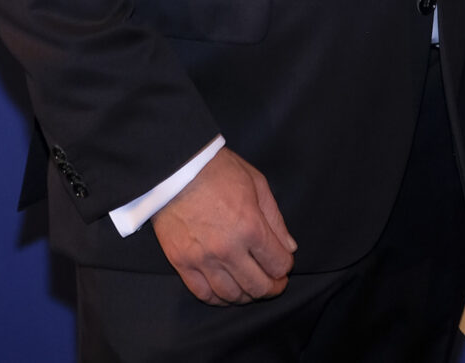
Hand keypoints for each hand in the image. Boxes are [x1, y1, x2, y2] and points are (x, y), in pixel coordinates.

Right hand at [151, 148, 297, 304]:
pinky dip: (219, 298)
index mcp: (251, 227)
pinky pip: (203, 293)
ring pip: (232, 295)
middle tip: (274, 282)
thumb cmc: (218, 169)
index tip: (284, 262)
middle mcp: (228, 249)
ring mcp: (202, 258)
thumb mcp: (257, 184)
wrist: (175, 167)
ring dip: (247, 296)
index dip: (286, 266)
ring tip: (251, 288)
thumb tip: (289, 248)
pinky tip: (226, 292)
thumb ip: (275, 219)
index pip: (278, 264)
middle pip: (258, 286)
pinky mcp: (181, 262)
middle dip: (272, 287)